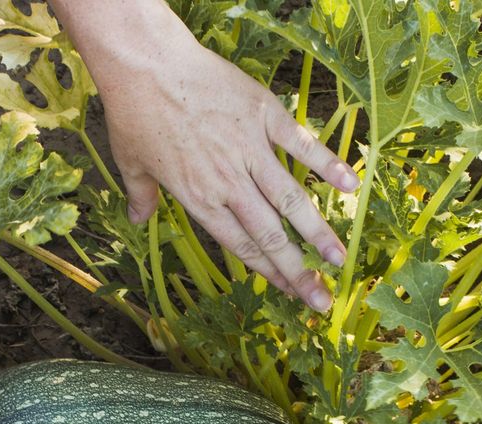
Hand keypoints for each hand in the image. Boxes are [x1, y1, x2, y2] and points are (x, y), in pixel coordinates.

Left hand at [60, 3, 358, 309]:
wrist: (147, 65)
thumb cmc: (135, 113)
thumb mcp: (131, 163)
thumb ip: (141, 196)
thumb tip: (138, 219)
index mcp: (199, 199)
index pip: (241, 246)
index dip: (268, 273)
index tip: (289, 294)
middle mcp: (229, 182)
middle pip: (271, 235)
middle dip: (298, 271)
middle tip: (322, 299)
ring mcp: (250, 149)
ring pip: (291, 199)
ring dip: (318, 231)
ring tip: (340, 258)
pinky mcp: (264, 116)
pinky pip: (301, 144)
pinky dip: (327, 164)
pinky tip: (351, 185)